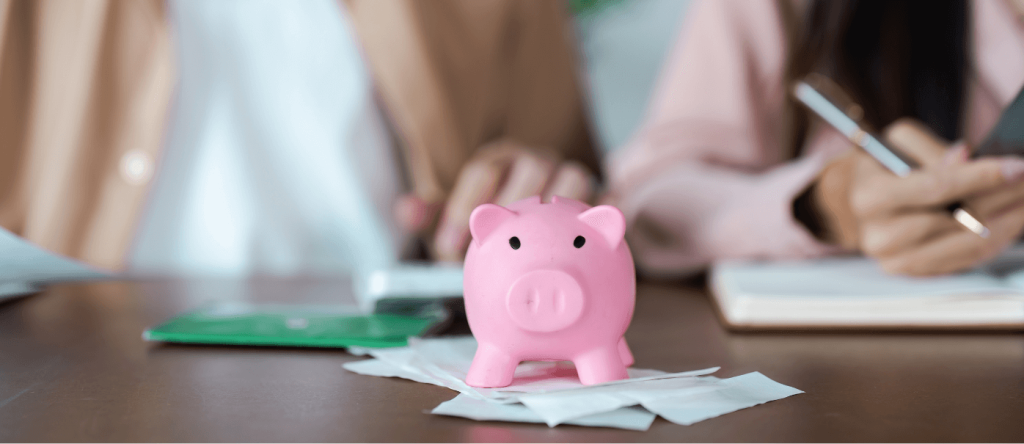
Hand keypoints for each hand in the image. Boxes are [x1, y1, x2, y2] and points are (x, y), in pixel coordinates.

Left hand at [394, 139, 594, 261]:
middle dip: (512, 206)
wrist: (544, 224)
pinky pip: (608, 201)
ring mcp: (571, 174)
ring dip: (561, 208)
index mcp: (500, 160)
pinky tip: (592, 245)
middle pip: (531, 167)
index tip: (448, 248)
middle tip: (494, 249)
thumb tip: (406, 209)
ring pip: (575, 177)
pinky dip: (603, 216)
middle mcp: (536, 160)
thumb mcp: (459, 218)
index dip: (463, 207)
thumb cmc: (497, 222)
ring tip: (544, 248)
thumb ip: (433, 216)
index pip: (483, 170)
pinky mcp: (600, 196)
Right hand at [813, 119, 1023, 274]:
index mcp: (870, 197)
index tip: (1017, 166)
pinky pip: (967, 260)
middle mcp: (879, 235)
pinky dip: (996, 239)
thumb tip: (963, 157)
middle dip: (1004, 196)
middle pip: (958, 220)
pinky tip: (1012, 219)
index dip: (981, 176)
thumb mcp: (900, 143)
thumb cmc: (884, 168)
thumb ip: (931, 148)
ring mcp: (895, 260)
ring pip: (968, 244)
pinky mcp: (915, 274)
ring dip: (1009, 221)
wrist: (864, 201)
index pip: (935, 188)